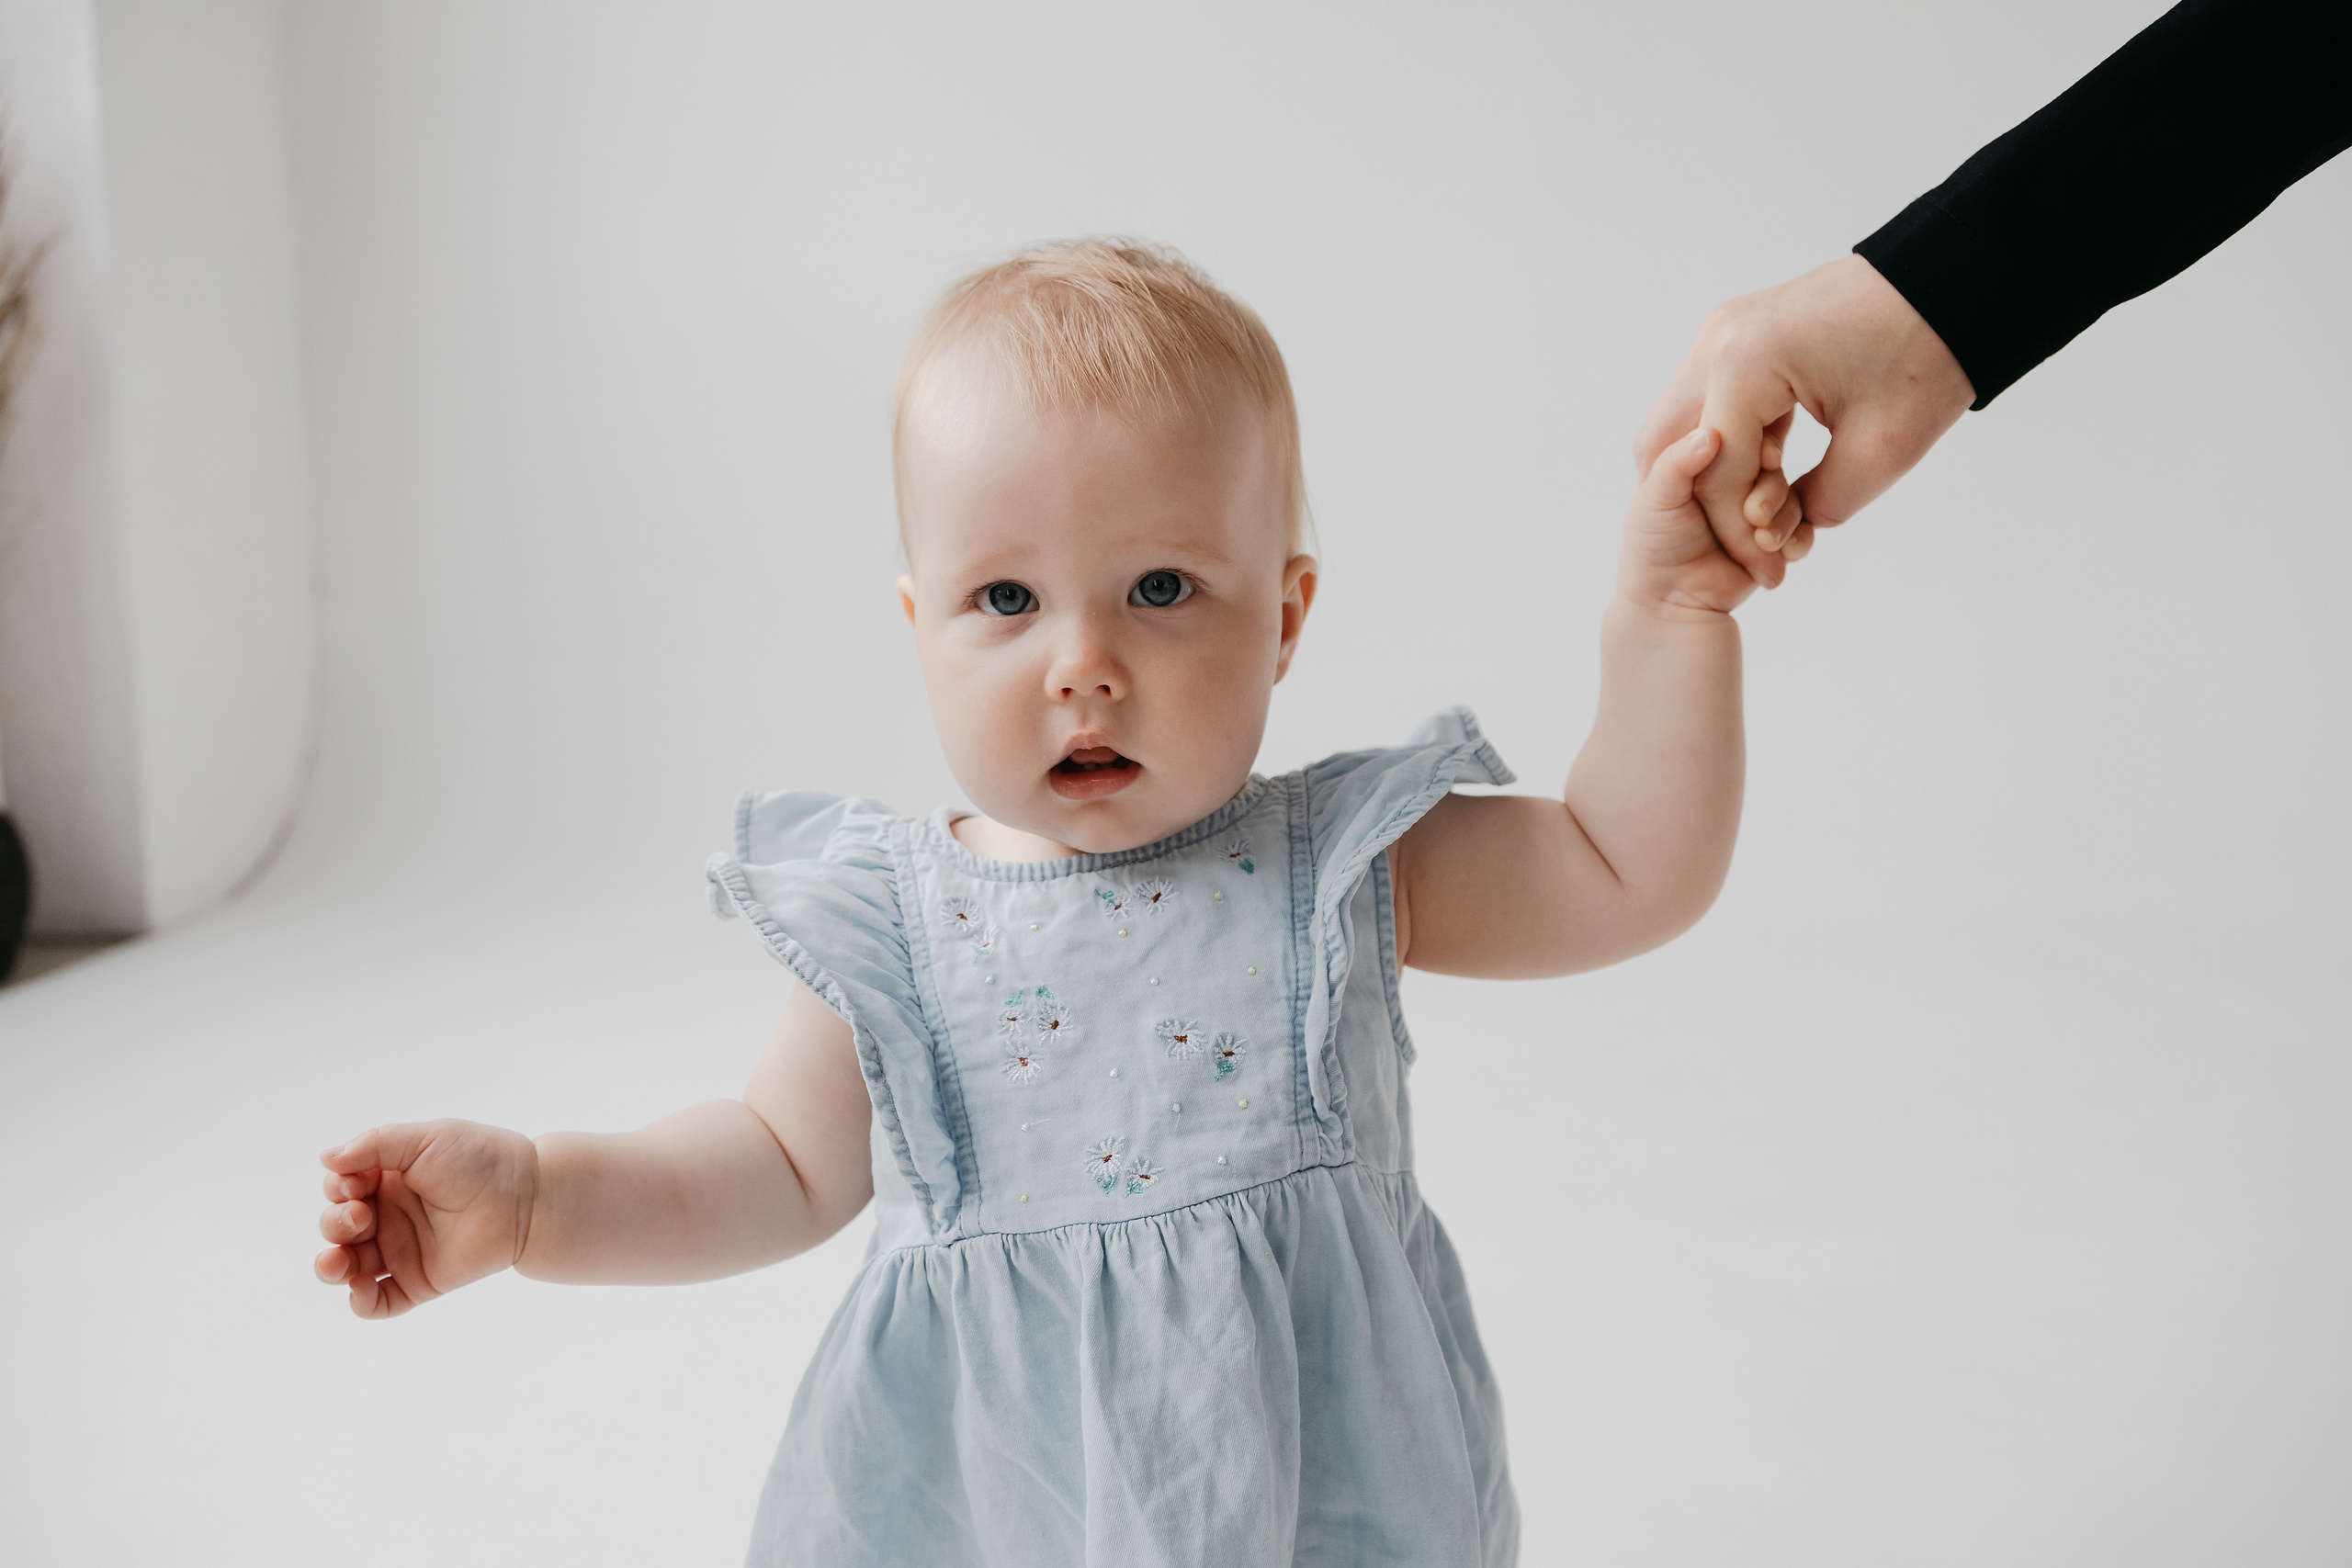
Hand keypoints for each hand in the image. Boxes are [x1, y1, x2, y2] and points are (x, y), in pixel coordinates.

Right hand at [314, 1119, 538, 1318]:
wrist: (525, 1197)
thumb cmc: (479, 1159)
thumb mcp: (425, 1139)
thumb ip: (375, 1145)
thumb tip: (325, 1158)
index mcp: (387, 1180)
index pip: (341, 1189)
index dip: (338, 1188)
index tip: (356, 1183)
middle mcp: (390, 1217)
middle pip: (338, 1228)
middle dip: (335, 1224)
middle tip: (361, 1215)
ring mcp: (402, 1251)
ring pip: (348, 1268)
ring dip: (331, 1267)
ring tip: (337, 1263)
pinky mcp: (418, 1282)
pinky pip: (380, 1303)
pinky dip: (360, 1303)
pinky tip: (359, 1288)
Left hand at [1618, 423, 1793, 618]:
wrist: (1674, 604)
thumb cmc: (1653, 548)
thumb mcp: (1656, 500)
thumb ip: (1676, 463)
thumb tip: (1710, 432)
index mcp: (1700, 452)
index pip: (1736, 422)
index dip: (1753, 434)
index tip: (1765, 454)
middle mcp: (1733, 471)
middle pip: (1770, 453)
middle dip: (1771, 478)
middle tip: (1763, 500)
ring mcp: (1758, 500)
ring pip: (1789, 489)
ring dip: (1783, 512)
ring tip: (1763, 537)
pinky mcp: (1778, 529)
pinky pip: (1803, 524)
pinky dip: (1798, 537)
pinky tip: (1785, 551)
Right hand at [1634, 254, 1975, 586]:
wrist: (1955, 278)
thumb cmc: (1927, 356)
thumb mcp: (1880, 452)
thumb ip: (1818, 505)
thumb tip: (1779, 531)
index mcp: (1744, 365)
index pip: (1718, 473)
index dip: (1742, 533)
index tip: (1776, 568)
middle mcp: (1718, 341)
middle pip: (1668, 446)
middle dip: (1709, 505)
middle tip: (1757, 541)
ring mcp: (1724, 330)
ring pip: (1681, 423)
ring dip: (1717, 472)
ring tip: (1774, 502)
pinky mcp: (1740, 330)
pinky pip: (1709, 398)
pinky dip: (1729, 441)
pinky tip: (1773, 466)